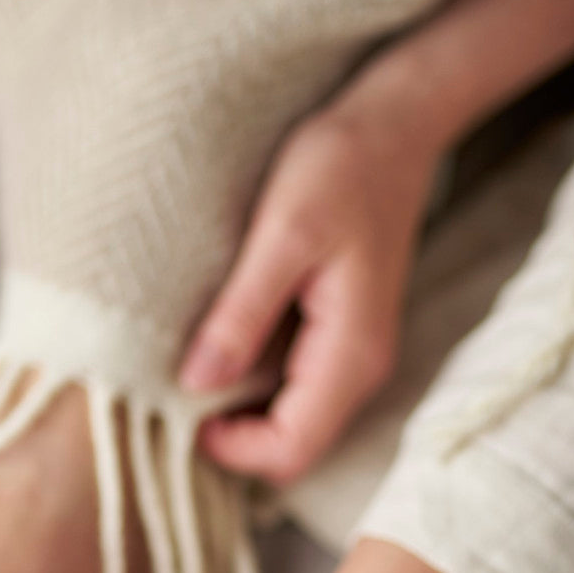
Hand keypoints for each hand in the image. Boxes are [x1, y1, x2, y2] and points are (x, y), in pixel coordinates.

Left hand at [180, 97, 441, 484]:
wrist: (396, 123)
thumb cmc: (341, 166)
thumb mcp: (282, 234)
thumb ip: (242, 314)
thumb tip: (197, 383)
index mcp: (350, 353)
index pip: (292, 449)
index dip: (234, 450)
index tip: (183, 412)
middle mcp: (361, 368)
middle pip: (294, 447)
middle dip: (235, 439)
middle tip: (177, 398)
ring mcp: (356, 354)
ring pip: (296, 422)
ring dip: (244, 413)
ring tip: (194, 374)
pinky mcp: (344, 335)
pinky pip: (299, 389)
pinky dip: (258, 386)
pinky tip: (224, 351)